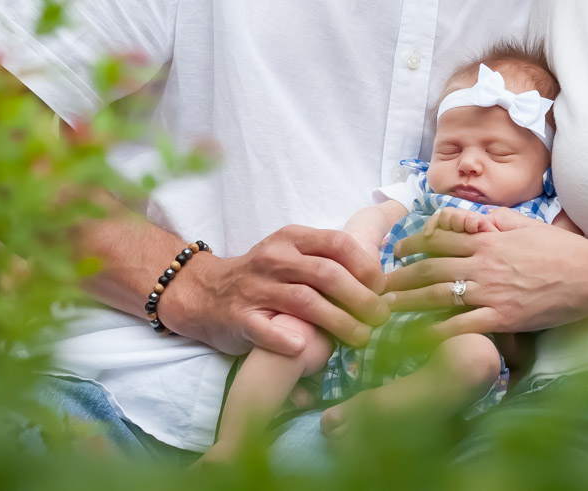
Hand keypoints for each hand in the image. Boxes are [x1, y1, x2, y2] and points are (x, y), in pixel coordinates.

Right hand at [162, 225, 388, 355]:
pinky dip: (286, 338)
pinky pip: (266, 329)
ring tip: (361, 337)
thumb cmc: (263, 276)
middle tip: (380, 317)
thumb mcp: (291, 253)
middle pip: (327, 274)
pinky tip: (304, 349)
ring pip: (304, 302)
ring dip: (338, 322)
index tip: (382, 287)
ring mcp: (255, 288)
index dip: (365, 265)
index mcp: (292, 238)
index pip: (337, 243)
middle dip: (360, 297)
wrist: (204, 292)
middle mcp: (274, 259)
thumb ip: (327, 257)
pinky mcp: (239, 317)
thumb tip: (379, 272)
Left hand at [382, 208, 587, 338]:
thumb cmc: (561, 249)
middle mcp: (482, 263)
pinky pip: (462, 325)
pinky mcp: (502, 317)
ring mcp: (490, 291)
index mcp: (487, 239)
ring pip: (438, 295)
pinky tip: (417, 337)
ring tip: (384, 310)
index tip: (396, 250)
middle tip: (376, 284)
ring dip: (407, 302)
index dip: (414, 244)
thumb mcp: (526, 224)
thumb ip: (497, 220)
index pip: (441, 238)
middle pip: (430, 267)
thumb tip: (476, 219)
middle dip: (399, 276)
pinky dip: (437, 331)